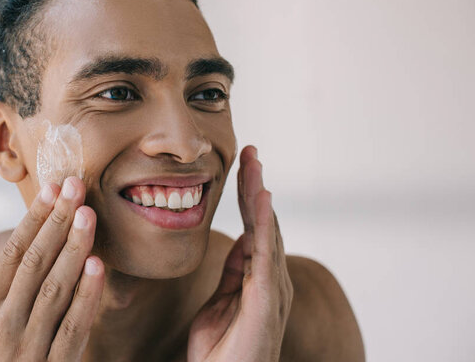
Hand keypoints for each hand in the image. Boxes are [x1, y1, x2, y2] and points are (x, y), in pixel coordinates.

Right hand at [0, 177, 103, 360]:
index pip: (13, 254)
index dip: (33, 220)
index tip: (52, 189)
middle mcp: (5, 323)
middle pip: (35, 263)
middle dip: (57, 222)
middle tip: (77, 187)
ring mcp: (30, 345)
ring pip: (55, 288)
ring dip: (74, 249)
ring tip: (89, 215)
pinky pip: (74, 326)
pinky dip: (87, 295)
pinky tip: (99, 265)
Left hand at [187, 146, 292, 361]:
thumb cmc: (222, 352)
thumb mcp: (220, 303)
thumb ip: (232, 274)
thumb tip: (239, 244)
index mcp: (258, 278)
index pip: (253, 228)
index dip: (248, 196)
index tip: (243, 166)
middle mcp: (270, 279)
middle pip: (263, 222)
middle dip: (255, 186)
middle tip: (251, 151)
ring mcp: (272, 288)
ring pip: (266, 230)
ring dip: (259, 194)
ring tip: (254, 163)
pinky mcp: (267, 299)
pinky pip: (264, 252)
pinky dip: (263, 222)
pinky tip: (261, 196)